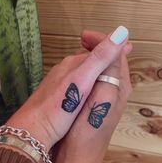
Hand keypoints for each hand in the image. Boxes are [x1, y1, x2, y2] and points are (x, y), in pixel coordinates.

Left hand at [6, 27, 128, 150]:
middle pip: (90, 58)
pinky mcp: (56, 94)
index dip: (114, 47)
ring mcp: (59, 81)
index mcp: (74, 64)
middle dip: (106, 55)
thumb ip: (100, 57)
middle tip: (121, 54)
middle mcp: (66, 69)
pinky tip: (88, 86)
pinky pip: (76, 80)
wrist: (33, 129)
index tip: (128, 46)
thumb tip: (120, 33)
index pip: (98, 49)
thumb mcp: (82, 80)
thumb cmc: (58, 107)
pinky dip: (87, 79)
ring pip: (82, 69)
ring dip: (97, 66)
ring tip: (108, 68)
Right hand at [49, 30, 132, 162]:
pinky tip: (79, 70)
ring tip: (79, 49)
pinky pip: (96, 79)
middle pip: (112, 60)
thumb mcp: (102, 95)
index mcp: (121, 85)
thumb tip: (122, 42)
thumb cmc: (87, 127)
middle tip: (80, 39)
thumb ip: (112, 69)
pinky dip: (89, 69)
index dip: (103, 40)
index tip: (82, 35)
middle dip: (99, 46)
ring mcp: (107, 97)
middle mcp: (117, 90)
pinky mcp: (96, 104)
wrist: (77, 158)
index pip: (118, 54)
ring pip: (104, 69)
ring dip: (94, 56)